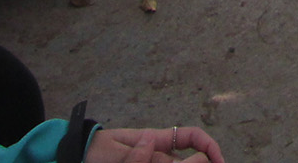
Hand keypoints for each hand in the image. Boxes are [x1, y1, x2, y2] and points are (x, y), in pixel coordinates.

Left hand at [88, 128, 224, 162]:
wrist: (78, 157)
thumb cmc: (94, 152)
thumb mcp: (113, 153)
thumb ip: (133, 155)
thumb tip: (152, 141)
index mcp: (154, 140)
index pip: (190, 136)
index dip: (209, 146)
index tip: (219, 161)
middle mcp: (157, 154)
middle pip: (189, 159)